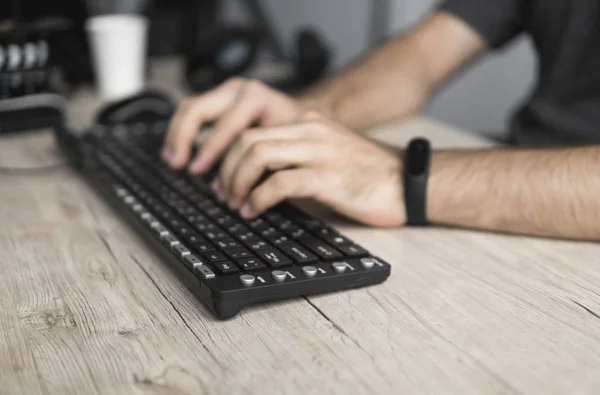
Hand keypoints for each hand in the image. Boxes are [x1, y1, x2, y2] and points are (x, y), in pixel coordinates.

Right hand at [162, 78, 302, 172]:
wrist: (306, 125)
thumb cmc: (298, 142)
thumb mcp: (285, 151)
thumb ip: (261, 166)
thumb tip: (239, 192)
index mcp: (257, 99)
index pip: (224, 123)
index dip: (209, 149)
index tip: (198, 171)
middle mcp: (240, 91)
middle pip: (198, 109)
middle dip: (184, 138)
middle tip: (178, 165)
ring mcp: (228, 93)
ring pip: (190, 108)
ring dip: (178, 135)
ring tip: (173, 161)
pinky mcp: (220, 100)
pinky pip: (193, 112)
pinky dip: (183, 133)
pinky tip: (178, 153)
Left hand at [214, 112, 405, 227]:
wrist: (410, 183)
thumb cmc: (370, 176)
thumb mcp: (329, 155)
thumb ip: (298, 158)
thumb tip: (261, 179)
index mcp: (309, 124)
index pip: (253, 130)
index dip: (229, 156)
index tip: (223, 180)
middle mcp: (311, 132)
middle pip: (247, 140)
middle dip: (226, 169)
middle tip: (222, 194)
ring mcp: (319, 152)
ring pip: (257, 155)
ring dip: (237, 182)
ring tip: (235, 204)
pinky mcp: (328, 177)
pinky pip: (279, 182)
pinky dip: (257, 198)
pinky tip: (254, 211)